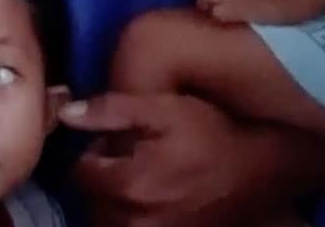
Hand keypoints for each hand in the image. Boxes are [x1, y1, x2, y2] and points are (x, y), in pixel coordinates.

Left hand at [62, 92, 276, 226]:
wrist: (257, 170)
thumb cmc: (211, 133)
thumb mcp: (166, 109)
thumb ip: (112, 110)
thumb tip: (67, 113)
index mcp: (128, 184)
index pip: (81, 172)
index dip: (95, 152)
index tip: (115, 143)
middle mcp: (133, 220)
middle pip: (93, 200)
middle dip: (104, 179)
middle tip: (130, 159)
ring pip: (109, 219)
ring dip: (116, 200)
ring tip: (142, 178)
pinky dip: (134, 215)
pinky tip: (154, 196)